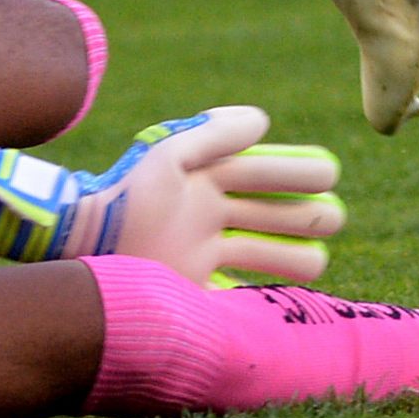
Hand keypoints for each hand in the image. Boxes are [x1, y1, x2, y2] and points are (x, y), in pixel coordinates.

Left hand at [0, 106, 344, 285]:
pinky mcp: (193, 288)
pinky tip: (289, 295)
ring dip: (294, 255)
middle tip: (333, 216)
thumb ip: (214, 135)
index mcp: (207, 179)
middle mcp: (211, 215)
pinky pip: (239, 291)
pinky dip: (265, 292)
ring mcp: (203, 253)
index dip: (298, 170)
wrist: (85, 246)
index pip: (263, 171)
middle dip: (306, 214)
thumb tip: (264, 122)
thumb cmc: (127, 194)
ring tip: (318, 259)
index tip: (330, 173)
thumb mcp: (170, 156)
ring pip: (264, 254)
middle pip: (273, 214)